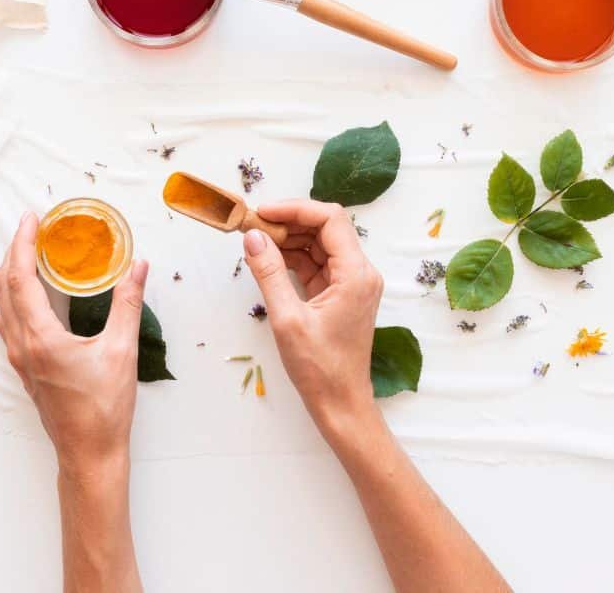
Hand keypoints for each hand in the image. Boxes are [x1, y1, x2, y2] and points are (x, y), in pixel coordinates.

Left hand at [0, 212, 148, 474]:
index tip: (31, 219)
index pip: (20, 278)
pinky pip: (9, 321)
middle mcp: (22, 345)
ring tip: (29, 252)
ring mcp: (20, 358)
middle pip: (4, 287)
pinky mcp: (25, 367)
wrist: (89, 453)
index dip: (22, 244)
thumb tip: (138, 266)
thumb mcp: (122, 350)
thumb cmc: (105, 408)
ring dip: (11, 273)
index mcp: (40, 337)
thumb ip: (128, 304)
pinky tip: (30, 293)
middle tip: (31, 227)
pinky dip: (14, 296)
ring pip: (2, 304)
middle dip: (13, 251)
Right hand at [243, 200, 382, 439]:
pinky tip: (269, 259)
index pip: (329, 219)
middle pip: (326, 228)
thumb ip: (269, 273)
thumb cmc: (319, 368)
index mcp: (356, 274)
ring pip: (320, 244)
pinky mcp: (340, 294)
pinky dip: (294, 258)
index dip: (295, 209)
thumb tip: (253, 237)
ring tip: (256, 241)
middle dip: (289, 221)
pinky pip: (317, 264)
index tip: (262, 212)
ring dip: (289, 238)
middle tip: (253, 225)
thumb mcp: (286, 319)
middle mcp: (360, 273)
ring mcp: (352, 283)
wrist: (341, 403)